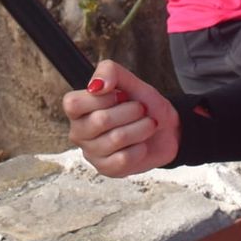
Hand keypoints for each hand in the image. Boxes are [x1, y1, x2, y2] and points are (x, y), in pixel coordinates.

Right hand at [62, 59, 178, 176]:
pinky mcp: (106, 169)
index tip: (119, 96)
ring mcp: (92, 153)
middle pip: (100, 120)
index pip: (73, 103)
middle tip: (140, 109)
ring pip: (116, 139)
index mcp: (78, 109)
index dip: (101, 98)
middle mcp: (80, 132)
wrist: (166, 129)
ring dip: (141, 128)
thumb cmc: (143, 104)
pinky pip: (123, 159)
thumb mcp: (129, 81)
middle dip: (130, 111)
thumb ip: (109, 72)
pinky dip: (140, 148)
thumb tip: (96, 86)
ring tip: (147, 125)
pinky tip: (141, 144)